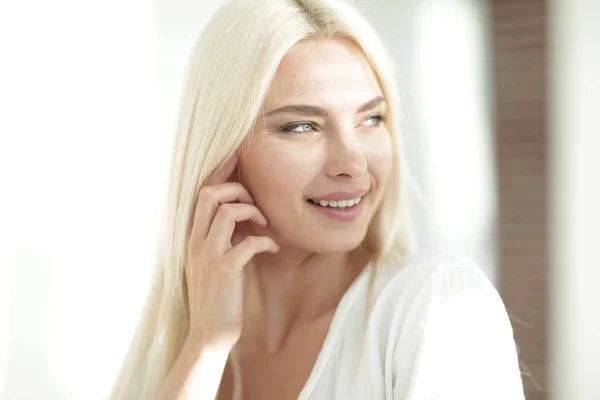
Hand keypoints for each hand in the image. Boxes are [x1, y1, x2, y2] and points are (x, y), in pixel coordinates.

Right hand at [185, 155, 278, 345]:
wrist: (208, 334)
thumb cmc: (217, 296)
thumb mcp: (214, 261)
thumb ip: (222, 237)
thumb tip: (243, 216)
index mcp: (193, 237)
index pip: (201, 194)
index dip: (219, 172)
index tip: (236, 155)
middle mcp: (196, 242)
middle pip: (209, 194)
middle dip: (236, 189)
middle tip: (255, 204)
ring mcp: (209, 255)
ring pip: (226, 211)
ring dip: (251, 211)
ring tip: (265, 223)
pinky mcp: (225, 271)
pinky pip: (247, 243)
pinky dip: (265, 241)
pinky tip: (272, 249)